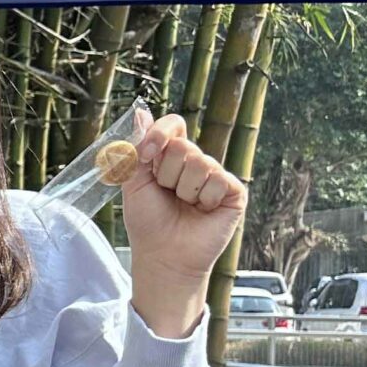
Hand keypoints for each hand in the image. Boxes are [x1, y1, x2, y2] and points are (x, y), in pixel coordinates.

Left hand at [119, 108, 246, 337]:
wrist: (163, 254)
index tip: (146, 155)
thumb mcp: (134, 182)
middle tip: (166, 193)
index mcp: (171, 155)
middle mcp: (196, 162)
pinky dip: (204, 199)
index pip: (174, 125)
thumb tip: (140, 111)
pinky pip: (218, 180)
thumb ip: (136, 149)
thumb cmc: (148, 221)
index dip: (160, 135)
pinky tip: (202, 211)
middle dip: (166, 174)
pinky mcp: (233, 191)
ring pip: (200, 163)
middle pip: (184, 146)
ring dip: (184, 189)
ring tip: (184, 205)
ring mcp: (216, 176)